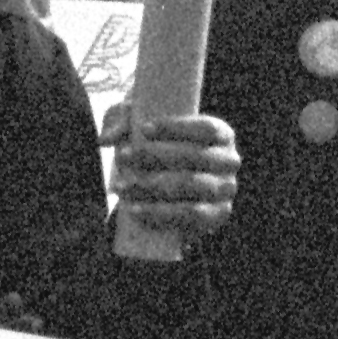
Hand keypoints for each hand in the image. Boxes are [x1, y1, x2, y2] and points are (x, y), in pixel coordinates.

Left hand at [110, 113, 238, 249]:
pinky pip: (192, 217)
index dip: (177, 128)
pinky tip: (136, 210)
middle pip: (196, 157)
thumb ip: (121, 121)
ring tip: (122, 186)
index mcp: (221, 134)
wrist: (163, 191)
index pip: (205, 128)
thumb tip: (106, 140)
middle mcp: (230, 161)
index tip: (143, 129)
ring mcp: (226, 191)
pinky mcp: (216, 217)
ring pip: (193, 186)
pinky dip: (162, 214)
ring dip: (154, 186)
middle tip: (123, 156)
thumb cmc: (155, 147)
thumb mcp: (139, 127)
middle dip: (157, 156)